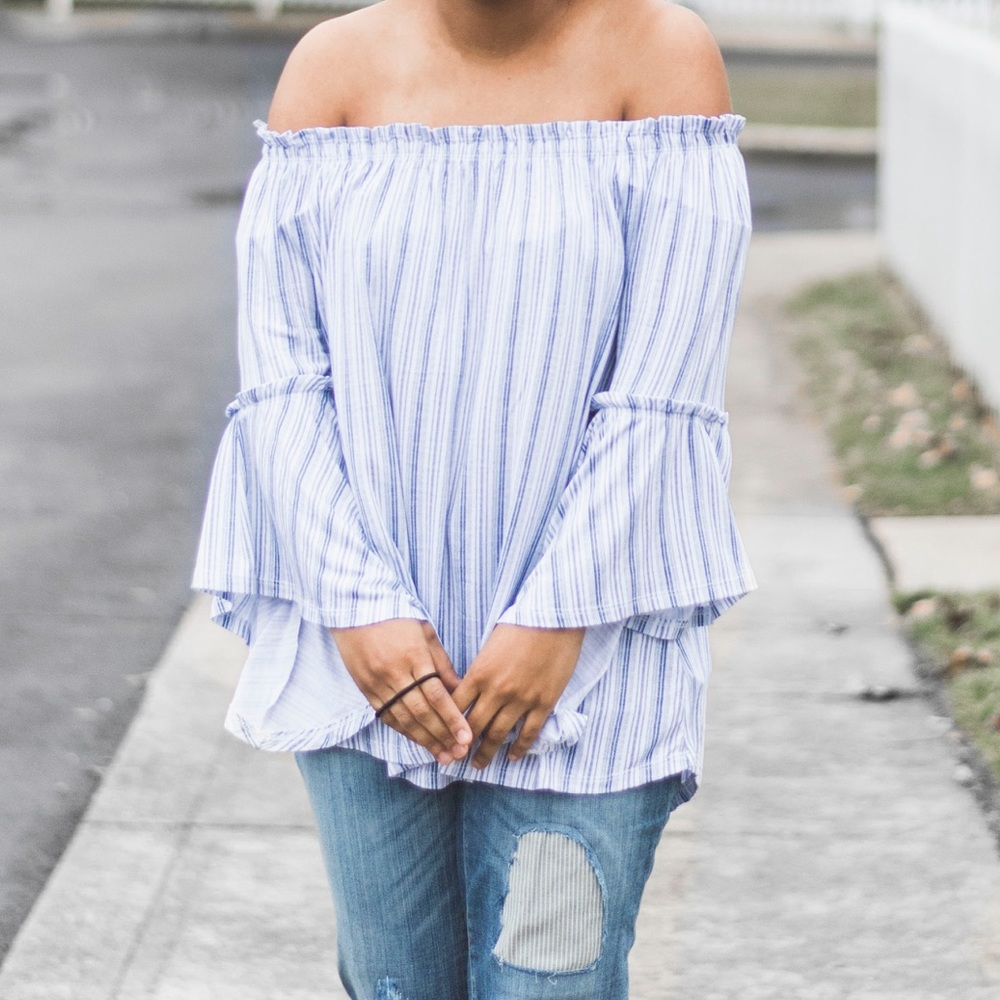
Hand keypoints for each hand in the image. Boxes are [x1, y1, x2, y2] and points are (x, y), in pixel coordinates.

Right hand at [329, 618, 471, 765]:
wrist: (354, 609)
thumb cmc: (396, 617)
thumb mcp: (425, 632)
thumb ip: (441, 663)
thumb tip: (460, 690)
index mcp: (413, 655)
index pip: (436, 694)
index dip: (452, 718)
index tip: (467, 737)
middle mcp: (394, 672)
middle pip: (421, 712)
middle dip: (442, 735)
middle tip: (459, 753)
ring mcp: (377, 682)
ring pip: (403, 718)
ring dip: (425, 740)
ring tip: (443, 755)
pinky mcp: (365, 689)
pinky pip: (387, 715)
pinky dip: (404, 731)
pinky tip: (419, 742)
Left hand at [452, 623, 585, 768]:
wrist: (554, 619)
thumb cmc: (520, 624)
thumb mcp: (490, 644)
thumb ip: (480, 670)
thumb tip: (471, 689)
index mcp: (479, 673)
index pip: (456, 707)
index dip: (447, 724)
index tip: (442, 736)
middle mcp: (496, 691)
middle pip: (473, 726)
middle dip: (462, 746)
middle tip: (456, 758)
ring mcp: (521, 699)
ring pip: (498, 734)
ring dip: (487, 753)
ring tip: (479, 764)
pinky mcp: (543, 703)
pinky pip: (528, 732)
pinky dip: (519, 748)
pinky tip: (513, 757)